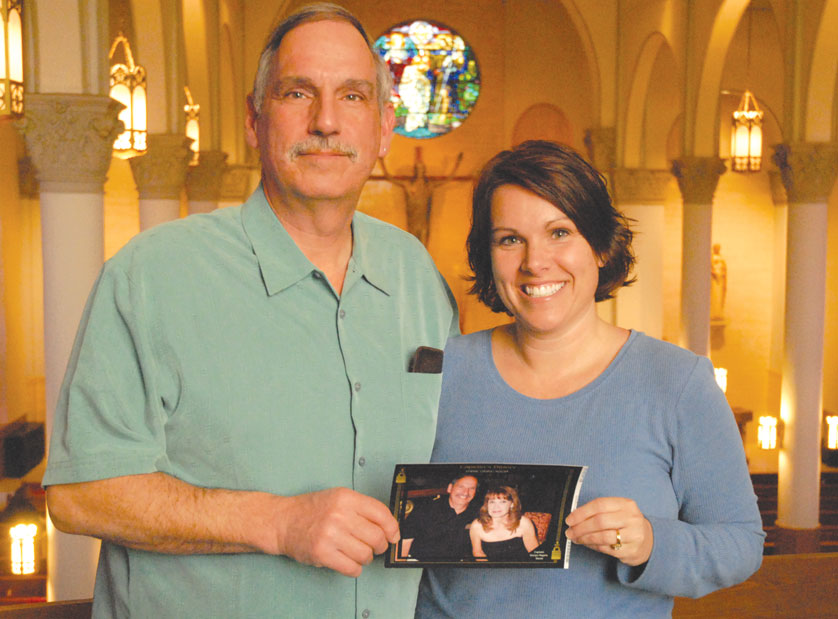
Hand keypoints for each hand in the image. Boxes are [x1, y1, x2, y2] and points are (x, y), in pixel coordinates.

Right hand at [267, 487, 399, 577]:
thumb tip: (389, 528)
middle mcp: (339, 514)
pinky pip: (352, 568)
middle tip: (374, 547)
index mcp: (346, 497)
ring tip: (356, 553)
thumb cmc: (311, 510)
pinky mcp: (322, 553)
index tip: (393, 536)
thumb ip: (362, 509)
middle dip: (379, 546)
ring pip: (366, 555)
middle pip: (376, 537)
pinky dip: (354, 569)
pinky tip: (348, 562)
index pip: (381, 513)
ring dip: (365, 558)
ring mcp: (330, 535)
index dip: (392, 528)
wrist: (282, 521)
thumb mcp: (338, 498)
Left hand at [565, 497, 652, 565]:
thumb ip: (599, 512)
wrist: (649, 540)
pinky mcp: (632, 550)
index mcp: (626, 504)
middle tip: (570, 532)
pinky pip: (607, 548)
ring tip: (576, 538)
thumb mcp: (618, 511)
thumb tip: (574, 518)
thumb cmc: (626, 523)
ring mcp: (634, 535)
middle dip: (581, 527)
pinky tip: (587, 544)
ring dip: (585, 538)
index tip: (570, 519)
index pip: (599, 505)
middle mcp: (632, 518)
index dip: (581, 512)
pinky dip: (593, 546)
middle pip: (600, 521)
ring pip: (602, 537)